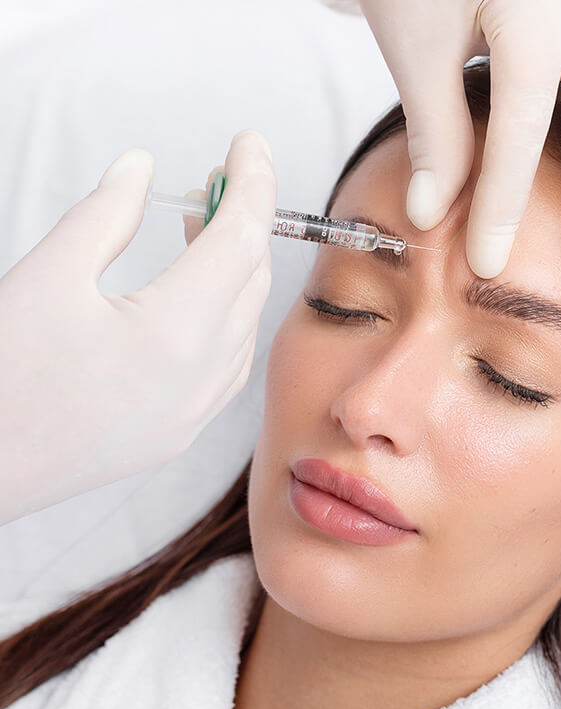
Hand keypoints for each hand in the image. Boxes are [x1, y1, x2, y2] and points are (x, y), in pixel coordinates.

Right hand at [0, 130, 274, 524]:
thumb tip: (139, 169)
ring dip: (235, 269)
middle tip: (216, 180)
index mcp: (176, 333)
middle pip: (250, 279)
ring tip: (201, 228)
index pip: (241, 240)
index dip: (253, 182)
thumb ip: (105, 214)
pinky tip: (200, 293)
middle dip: (243, 221)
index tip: (250, 143)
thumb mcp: (45, 277)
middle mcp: (202, 378)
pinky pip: (229, 363)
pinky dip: (226, 316)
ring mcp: (197, 412)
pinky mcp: (181, 431)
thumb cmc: (0, 381)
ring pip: (245, 322)